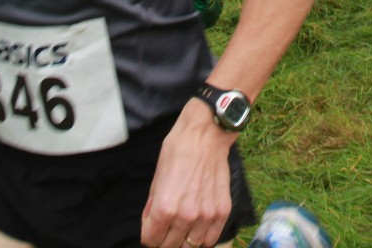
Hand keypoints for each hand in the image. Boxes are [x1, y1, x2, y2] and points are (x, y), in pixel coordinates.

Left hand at [141, 100, 236, 246]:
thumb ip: (152, 207)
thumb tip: (150, 225)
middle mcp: (185, 216)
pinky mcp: (222, 211)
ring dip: (184, 240)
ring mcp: (206, 216)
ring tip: (183, 228)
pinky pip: (211, 239)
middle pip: (170, 246)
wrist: (206, 135)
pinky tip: (199, 229)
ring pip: (191, 246)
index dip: (149, 236)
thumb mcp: (156, 178)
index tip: (152, 230)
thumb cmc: (178, 150)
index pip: (151, 240)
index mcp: (164, 208)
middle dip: (165, 239)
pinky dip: (203, 238)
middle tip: (166, 229)